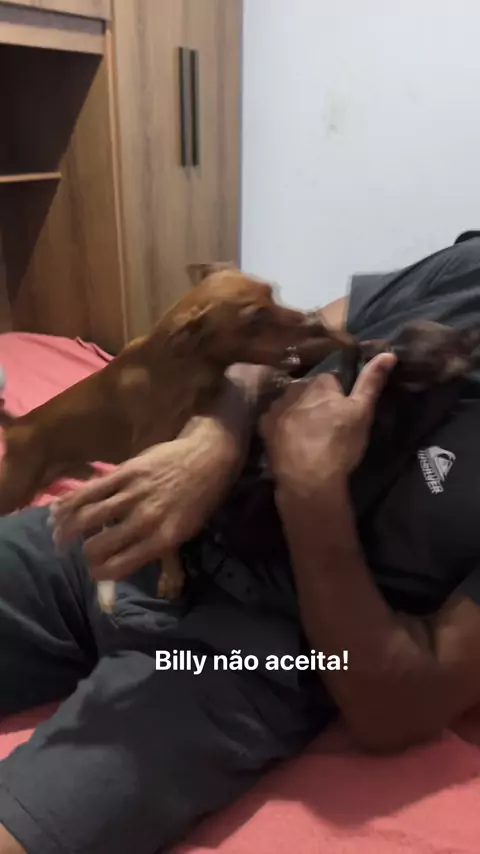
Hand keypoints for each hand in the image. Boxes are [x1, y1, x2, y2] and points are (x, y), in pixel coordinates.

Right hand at [50, 434, 236, 580]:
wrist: (209, 457)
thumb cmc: (199, 499)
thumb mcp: (186, 532)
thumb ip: (157, 552)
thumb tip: (136, 571)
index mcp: (163, 539)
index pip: (118, 566)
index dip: (99, 573)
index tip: (94, 571)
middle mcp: (146, 519)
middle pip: (98, 546)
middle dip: (83, 554)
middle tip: (78, 553)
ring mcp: (134, 494)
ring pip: (87, 517)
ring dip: (67, 529)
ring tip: (58, 535)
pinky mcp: (125, 471)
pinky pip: (90, 490)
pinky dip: (70, 502)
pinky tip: (59, 509)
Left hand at [260, 352, 395, 492]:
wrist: (308, 479)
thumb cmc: (340, 444)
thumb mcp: (362, 412)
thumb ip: (371, 381)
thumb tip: (388, 353)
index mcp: (319, 381)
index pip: (331, 380)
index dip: (339, 397)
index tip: (343, 415)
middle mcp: (293, 388)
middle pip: (308, 390)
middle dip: (316, 402)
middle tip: (328, 427)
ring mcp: (275, 407)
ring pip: (291, 404)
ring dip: (299, 413)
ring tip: (310, 437)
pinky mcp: (263, 427)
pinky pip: (274, 420)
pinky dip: (282, 427)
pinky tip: (292, 442)